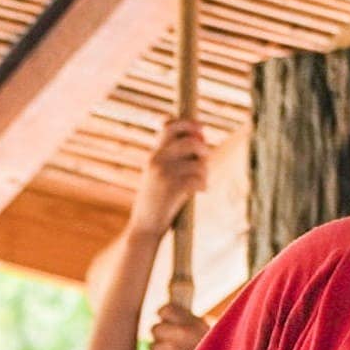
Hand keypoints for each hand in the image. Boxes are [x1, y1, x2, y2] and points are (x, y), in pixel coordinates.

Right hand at [127, 114, 207, 234]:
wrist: (145, 226)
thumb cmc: (156, 201)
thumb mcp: (157, 175)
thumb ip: (173, 157)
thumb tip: (200, 139)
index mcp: (153, 155)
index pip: (169, 126)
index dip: (187, 123)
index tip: (199, 129)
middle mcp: (157, 160)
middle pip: (191, 141)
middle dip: (203, 149)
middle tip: (204, 159)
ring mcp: (164, 174)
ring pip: (198, 163)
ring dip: (205, 171)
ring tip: (202, 181)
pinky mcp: (173, 188)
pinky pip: (199, 178)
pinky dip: (203, 184)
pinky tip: (201, 191)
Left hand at [144, 300, 208, 349]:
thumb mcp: (208, 332)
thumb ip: (189, 320)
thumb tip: (174, 300)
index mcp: (193, 322)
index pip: (165, 309)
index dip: (163, 314)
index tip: (166, 319)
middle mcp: (180, 333)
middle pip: (155, 328)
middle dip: (161, 335)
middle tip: (170, 341)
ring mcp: (170, 349)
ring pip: (154, 346)